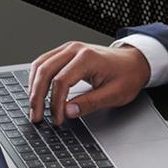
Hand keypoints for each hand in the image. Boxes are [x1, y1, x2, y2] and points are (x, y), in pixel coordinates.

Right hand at [27, 42, 150, 126]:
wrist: (134, 61)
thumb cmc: (127, 75)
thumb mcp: (114, 94)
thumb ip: (90, 103)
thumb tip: (67, 112)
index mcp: (87, 58)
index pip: (61, 81)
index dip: (56, 103)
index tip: (57, 118)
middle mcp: (74, 49)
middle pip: (45, 71)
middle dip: (37, 96)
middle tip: (36, 116)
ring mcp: (68, 48)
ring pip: (40, 65)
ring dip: (33, 87)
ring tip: (33, 107)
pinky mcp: (65, 52)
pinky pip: (44, 62)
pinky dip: (37, 78)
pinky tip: (37, 91)